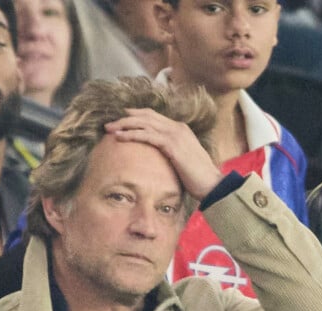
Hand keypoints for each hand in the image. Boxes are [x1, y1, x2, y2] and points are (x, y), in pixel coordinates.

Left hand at [104, 109, 222, 201]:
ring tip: (109, 129)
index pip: (153, 117)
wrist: (211, 185)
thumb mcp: (182, 162)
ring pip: (144, 122)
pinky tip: (120, 137)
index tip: (121, 120)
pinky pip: (147, 135)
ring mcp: (175, 134)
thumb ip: (171, 155)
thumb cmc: (197, 178)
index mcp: (180, 129)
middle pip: (146, 115)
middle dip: (126, 118)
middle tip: (109, 123)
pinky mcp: (172, 145)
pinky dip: (132, 134)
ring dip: (125, 124)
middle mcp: (177, 127)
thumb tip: (158, 160)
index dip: (136, 116)